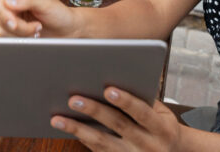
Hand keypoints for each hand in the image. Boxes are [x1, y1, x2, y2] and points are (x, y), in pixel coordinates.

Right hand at [0, 0, 76, 36]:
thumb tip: (8, 1)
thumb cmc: (59, 13)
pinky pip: (8, 38)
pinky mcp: (15, 31)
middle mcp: (13, 3)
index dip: (4, 13)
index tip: (16, 22)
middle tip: (37, 26)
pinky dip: (21, 39)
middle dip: (19, 27)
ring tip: (37, 29)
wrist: (67, 29)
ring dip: (22, 34)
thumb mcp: (45, 3)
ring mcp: (13, 18)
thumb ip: (27, 0)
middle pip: (1, 18)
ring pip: (4, 30)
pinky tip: (33, 35)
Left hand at [50, 87, 180, 150]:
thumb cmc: (162, 126)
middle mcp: (148, 145)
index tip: (108, 89)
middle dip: (94, 111)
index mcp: (161, 129)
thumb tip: (113, 75)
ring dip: (77, 129)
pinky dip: (80, 138)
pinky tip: (65, 127)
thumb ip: (142, 98)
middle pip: (118, 126)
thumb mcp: (162, 112)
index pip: (142, 113)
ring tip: (57, 118)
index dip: (126, 101)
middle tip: (73, 99)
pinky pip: (96, 150)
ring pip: (101, 142)